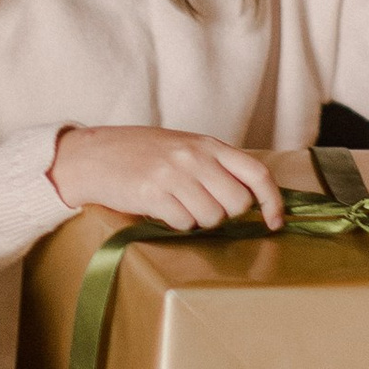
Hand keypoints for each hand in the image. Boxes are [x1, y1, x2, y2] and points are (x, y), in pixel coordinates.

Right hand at [50, 124, 285, 230]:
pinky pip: (183, 223)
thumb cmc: (141, 154)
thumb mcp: (184, 147)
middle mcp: (194, 157)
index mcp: (208, 144)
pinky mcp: (153, 194)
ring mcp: (174, 174)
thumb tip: (251, 199)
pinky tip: (162, 210)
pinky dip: (176, 223)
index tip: (275, 221)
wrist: (94, 155)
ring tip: (179, 206)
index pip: (257, 173)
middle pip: (237, 203)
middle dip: (226, 215)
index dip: (273, 201)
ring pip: (211, 218)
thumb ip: (216, 166)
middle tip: (205, 209)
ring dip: (198, 221)